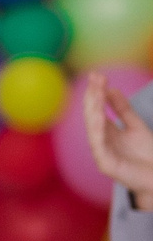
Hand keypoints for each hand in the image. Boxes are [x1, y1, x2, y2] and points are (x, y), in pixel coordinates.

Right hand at [84, 72, 152, 206]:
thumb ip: (123, 110)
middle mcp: (101, 141)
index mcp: (107, 132)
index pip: (98, 109)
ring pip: (93, 130)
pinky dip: (97, 132)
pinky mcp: (106, 165)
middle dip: (93, 98)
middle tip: (95, 80)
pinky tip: (98, 119)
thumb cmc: (147, 156)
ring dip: (93, 112)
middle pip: (93, 116)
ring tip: (95, 96)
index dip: (97, 92)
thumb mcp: (137, 127)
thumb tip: (112, 89)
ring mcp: (102, 153)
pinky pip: (99, 146)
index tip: (97, 75)